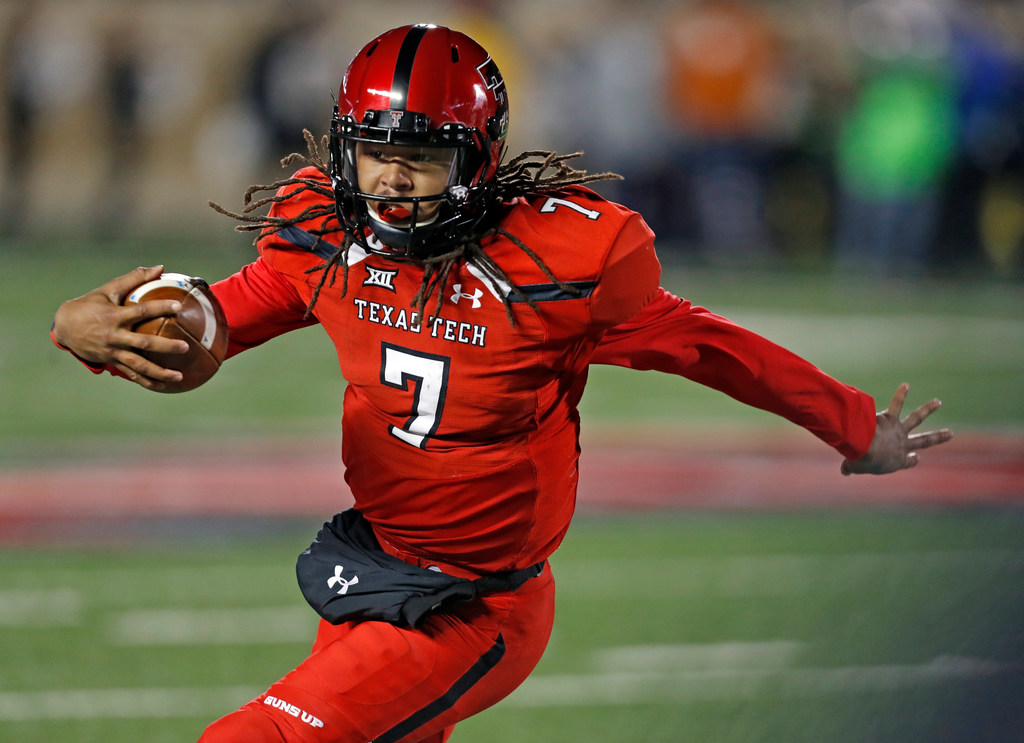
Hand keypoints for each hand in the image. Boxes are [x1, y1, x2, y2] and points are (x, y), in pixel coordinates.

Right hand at [52, 265, 188, 390]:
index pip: (142, 311)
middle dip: (165, 346)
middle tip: (185, 347)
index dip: (161, 308)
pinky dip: (147, 381)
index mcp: (115, 315)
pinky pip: (131, 374)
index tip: (179, 306)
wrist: (64, 326)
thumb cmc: (90, 305)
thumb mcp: (108, 290)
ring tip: (179, 377)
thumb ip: (134, 279)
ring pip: (138, 365)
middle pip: (143, 344)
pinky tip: (164, 386)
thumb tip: (159, 267)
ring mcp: (112, 351)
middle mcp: (114, 335)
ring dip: (159, 372)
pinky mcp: (111, 361)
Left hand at [841, 383, 952, 474]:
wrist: (865, 447)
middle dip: (938, 437)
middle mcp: (903, 445)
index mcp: (898, 461)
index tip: (915, 458)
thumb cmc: (862, 460)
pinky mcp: (890, 418)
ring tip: (938, 402)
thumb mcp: (855, 467)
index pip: (909, 461)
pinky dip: (900, 394)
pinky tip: (905, 385)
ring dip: (928, 409)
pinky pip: (897, 404)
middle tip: (950, 433)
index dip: (912, 460)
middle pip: (924, 441)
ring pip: (917, 418)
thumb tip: (844, 472)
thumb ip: (850, 468)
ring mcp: (899, 430)